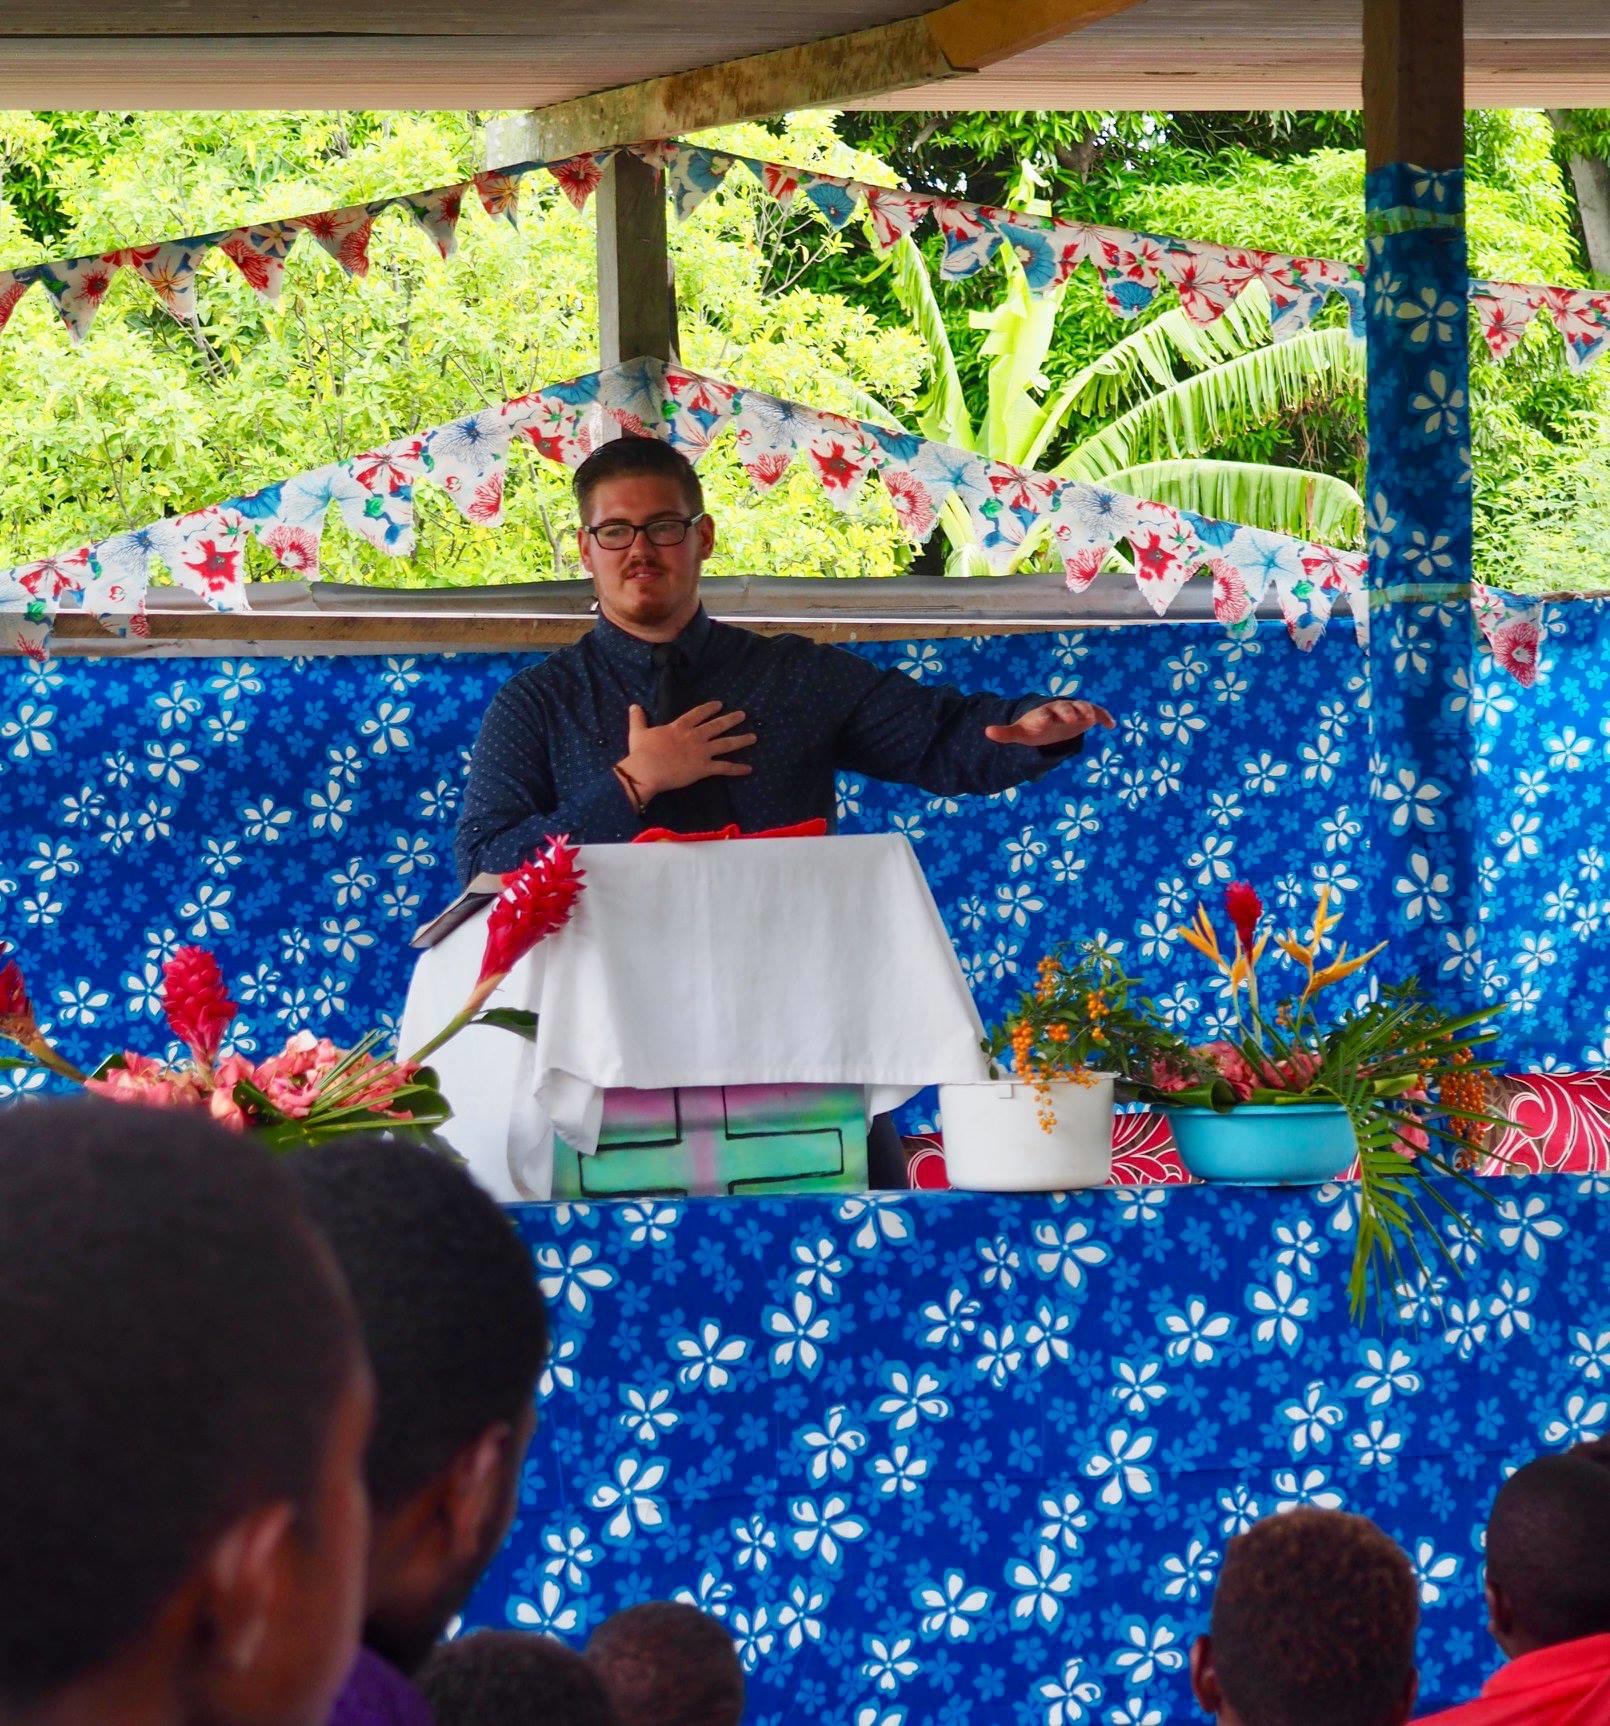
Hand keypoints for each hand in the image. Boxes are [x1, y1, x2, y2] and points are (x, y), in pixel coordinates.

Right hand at [618, 700, 755, 799]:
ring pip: (726, 744)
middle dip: (731, 719)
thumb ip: (638, 719)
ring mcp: (701, 751)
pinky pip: (724, 768)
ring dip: (741, 740)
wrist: (647, 769)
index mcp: (680, 727)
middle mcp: (694, 736)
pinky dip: (737, 768)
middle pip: (717, 725)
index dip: (710, 708)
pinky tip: (749, 769)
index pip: (698, 714)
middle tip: (743, 715)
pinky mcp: (704, 768)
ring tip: (753, 737)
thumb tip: (633, 706)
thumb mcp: (638, 732)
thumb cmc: (641, 752)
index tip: (720, 704)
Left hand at [985, 699, 1114, 747]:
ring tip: (1093, 719)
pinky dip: (1104, 717)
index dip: (1045, 718)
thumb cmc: (1037, 727)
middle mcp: (1060, 709)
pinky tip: (1112, 725)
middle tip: (1073, 718)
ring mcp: (1075, 711)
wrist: (1053, 721)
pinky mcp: (1087, 716)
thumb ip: (1006, 733)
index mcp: (1044, 713)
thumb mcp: (1022, 732)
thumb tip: (986, 732)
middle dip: (1068, 712)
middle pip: (1064, 708)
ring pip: (1082, 708)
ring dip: (1087, 712)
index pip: (1044, 714)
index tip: (1045, 722)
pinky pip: (1097, 714)